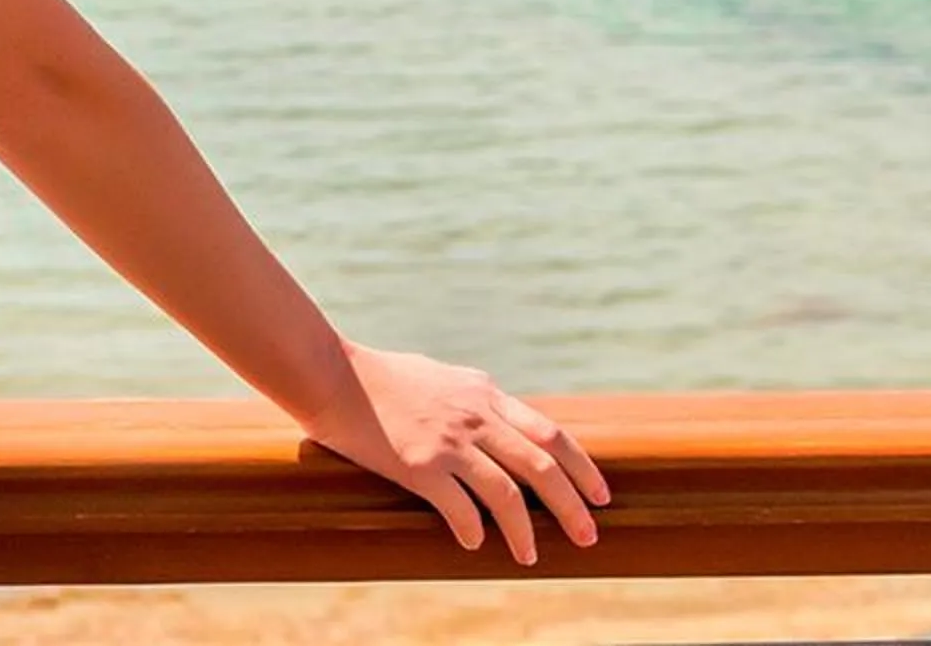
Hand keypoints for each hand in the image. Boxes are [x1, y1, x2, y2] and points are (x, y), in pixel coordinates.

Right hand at [295, 341, 612, 563]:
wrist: (330, 375)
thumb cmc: (380, 376)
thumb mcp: (441, 377)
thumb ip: (474, 400)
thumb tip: (501, 422)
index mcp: (484, 394)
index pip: (550, 433)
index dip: (582, 468)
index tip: (600, 496)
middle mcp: (474, 416)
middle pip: (542, 466)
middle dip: (573, 505)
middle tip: (588, 536)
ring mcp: (448, 441)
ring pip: (507, 494)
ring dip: (525, 530)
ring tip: (530, 555)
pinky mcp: (418, 465)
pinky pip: (459, 508)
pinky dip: (474, 529)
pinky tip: (476, 542)